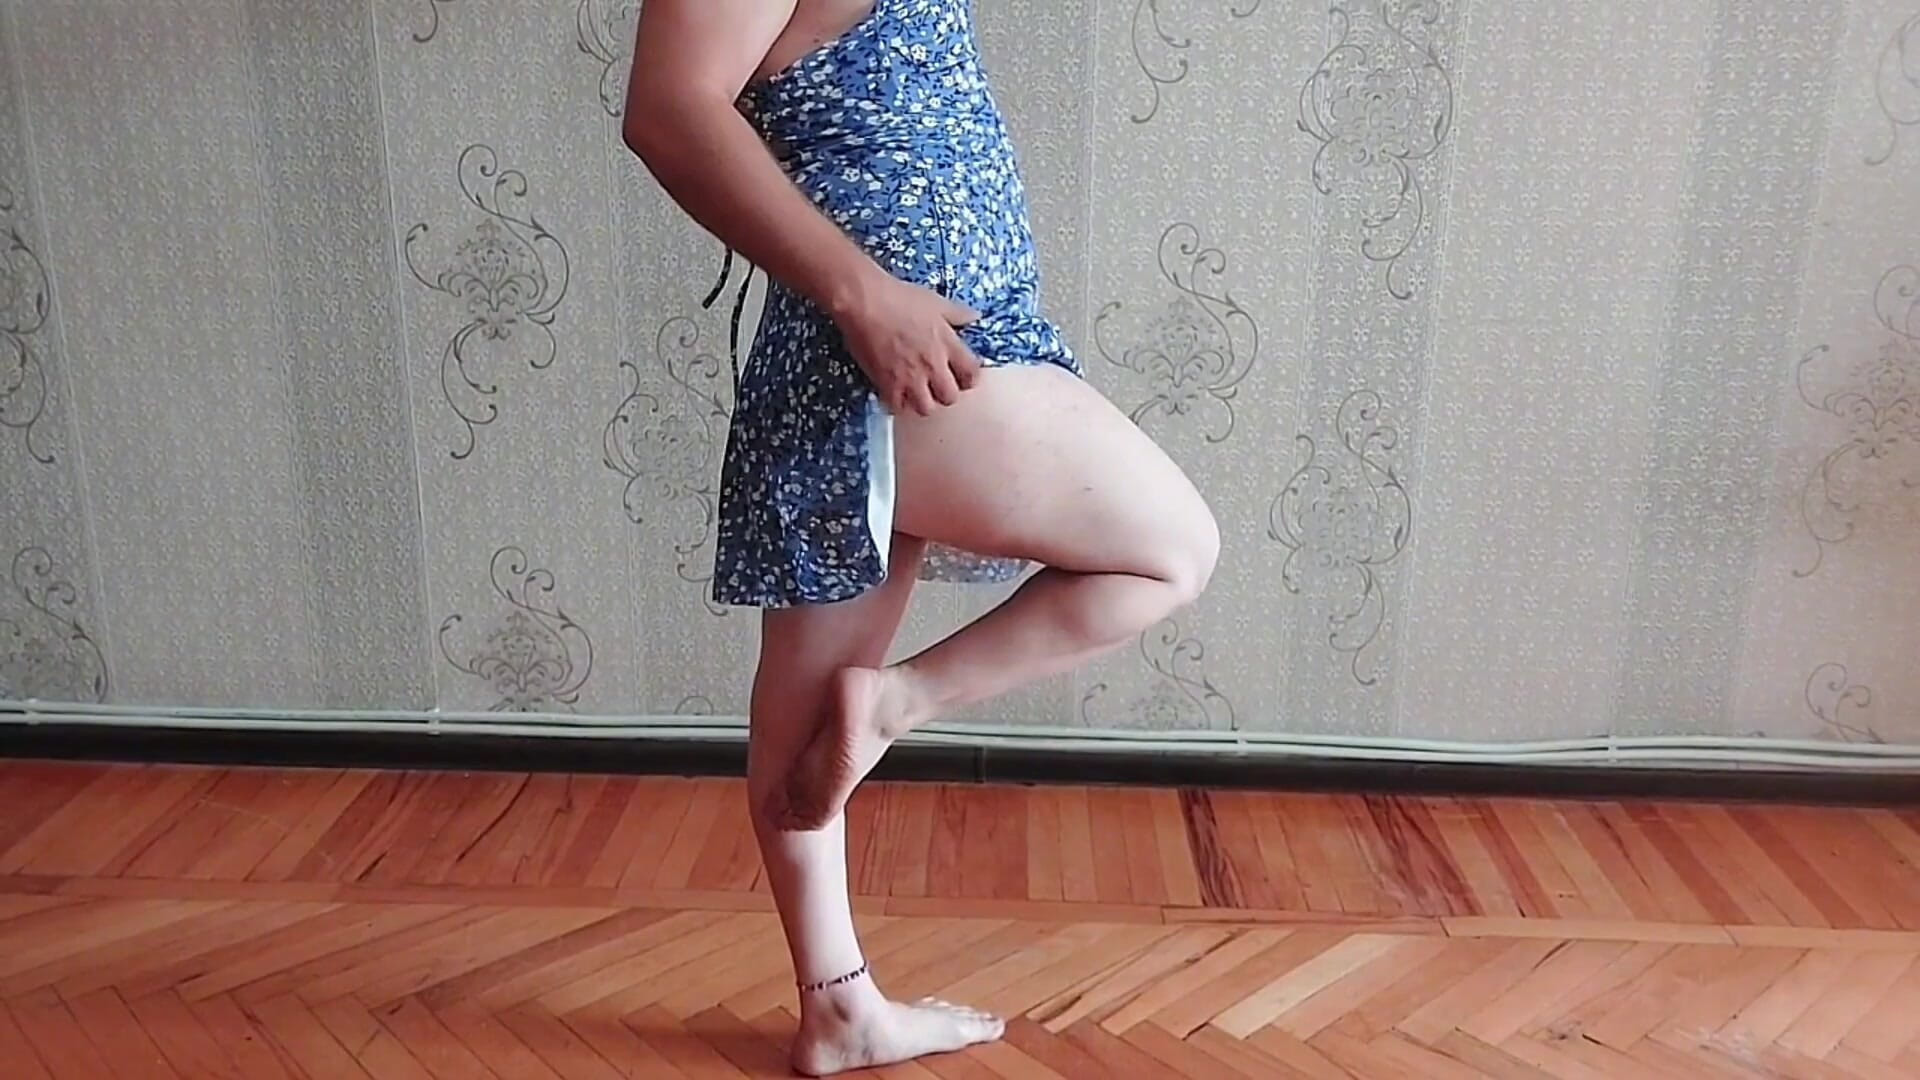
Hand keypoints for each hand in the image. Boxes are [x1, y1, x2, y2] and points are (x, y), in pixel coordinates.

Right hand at [832, 274, 982, 416]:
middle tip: (936, 385)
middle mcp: (933, 366)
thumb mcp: (936, 302)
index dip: (968, 378)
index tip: (961, 376)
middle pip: (950, 397)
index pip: (971, 375)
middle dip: (945, 392)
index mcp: (948, 345)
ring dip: (922, 401)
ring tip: (915, 391)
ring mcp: (910, 378)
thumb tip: (974, 317)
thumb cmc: (898, 298)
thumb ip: (958, 314)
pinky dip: (897, 403)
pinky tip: (894, 391)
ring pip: (926, 408)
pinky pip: (897, 408)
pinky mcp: (887, 384)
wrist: (865, 302)